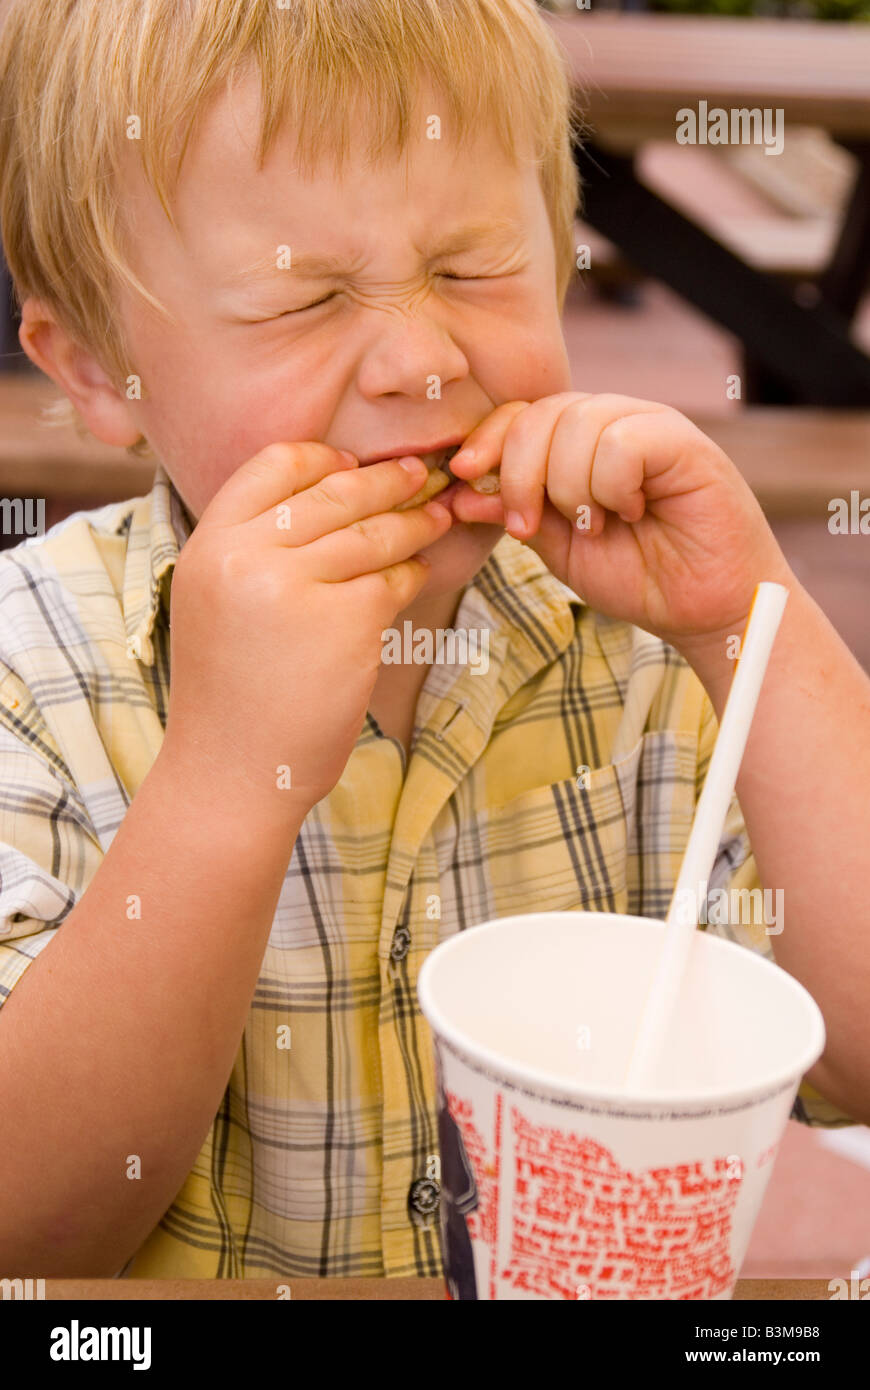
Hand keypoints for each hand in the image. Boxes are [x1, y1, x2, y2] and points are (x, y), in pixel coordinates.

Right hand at [162, 444, 451, 813]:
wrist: (232, 771)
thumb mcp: (215, 601)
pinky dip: (411, 574)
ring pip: (372, 534)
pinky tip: (418, 575)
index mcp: (209, 544)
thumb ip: (252, 548)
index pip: (274, 465)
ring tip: (437, 517)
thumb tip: (327, 492)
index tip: (351, 465)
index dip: (322, 459)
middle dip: (385, 481)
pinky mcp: (345, 625)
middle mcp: (246, 558)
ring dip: (412, 522)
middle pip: (333, 493)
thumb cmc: (231, 692)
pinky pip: (391, 581)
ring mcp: (296, 589)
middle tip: (418, 477)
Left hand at [447, 394, 794, 654]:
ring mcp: (650, 425)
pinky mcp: (684, 442)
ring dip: (569, 488)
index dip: (487, 442)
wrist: (703, 612)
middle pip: (540, 413)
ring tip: (596, 526)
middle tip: (530, 527)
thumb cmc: (639, 577)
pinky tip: (631, 512)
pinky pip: (621, 441)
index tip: (462, 480)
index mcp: (579, 441)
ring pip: (577, 421)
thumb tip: (459, 493)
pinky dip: (611, 486)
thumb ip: (514, 514)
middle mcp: (614, 421)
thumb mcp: (559, 548)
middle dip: (518, 474)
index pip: (520, 414)